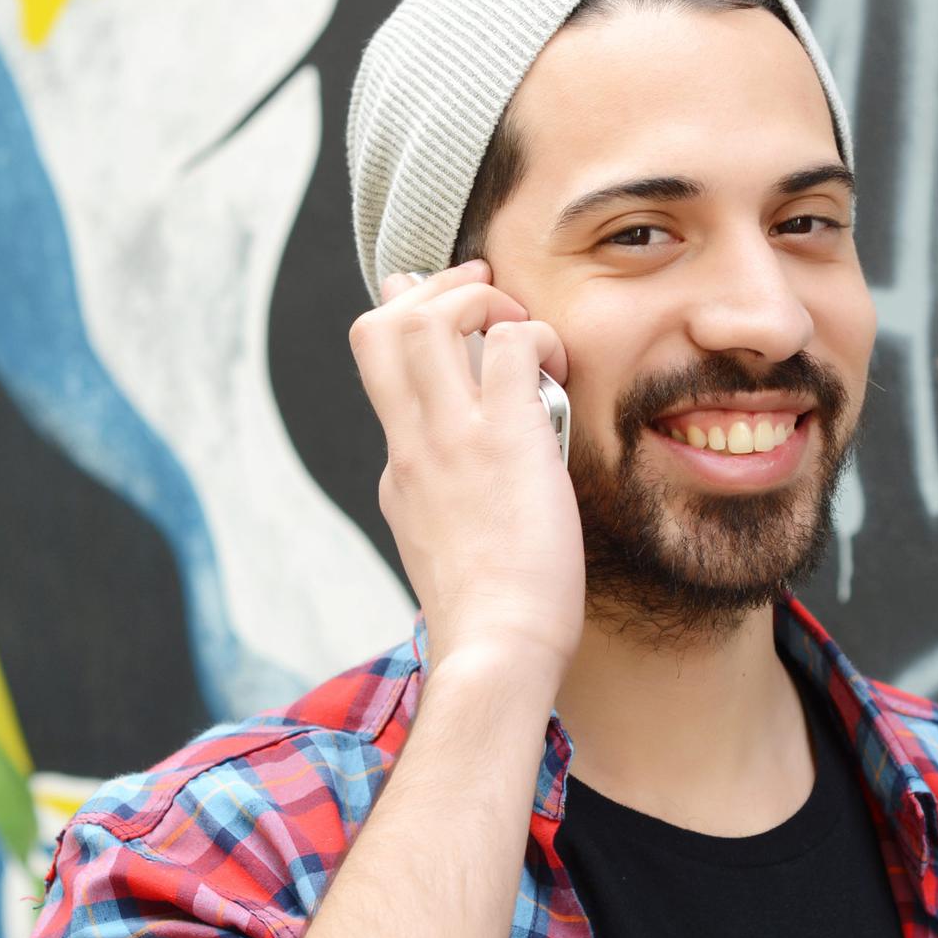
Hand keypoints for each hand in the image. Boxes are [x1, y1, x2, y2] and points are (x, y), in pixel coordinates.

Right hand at [350, 261, 584, 684]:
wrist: (496, 647)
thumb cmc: (491, 613)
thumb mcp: (448, 546)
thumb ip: (452, 500)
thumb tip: (469, 481)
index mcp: (401, 470)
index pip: (384, 373)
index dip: (413, 325)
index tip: (450, 314)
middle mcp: (412, 444)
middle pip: (377, 326)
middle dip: (430, 290)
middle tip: (480, 293)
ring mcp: (451, 438)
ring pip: (426, 319)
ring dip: (477, 299)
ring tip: (516, 324)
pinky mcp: (504, 439)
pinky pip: (514, 343)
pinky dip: (538, 335)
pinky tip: (559, 366)